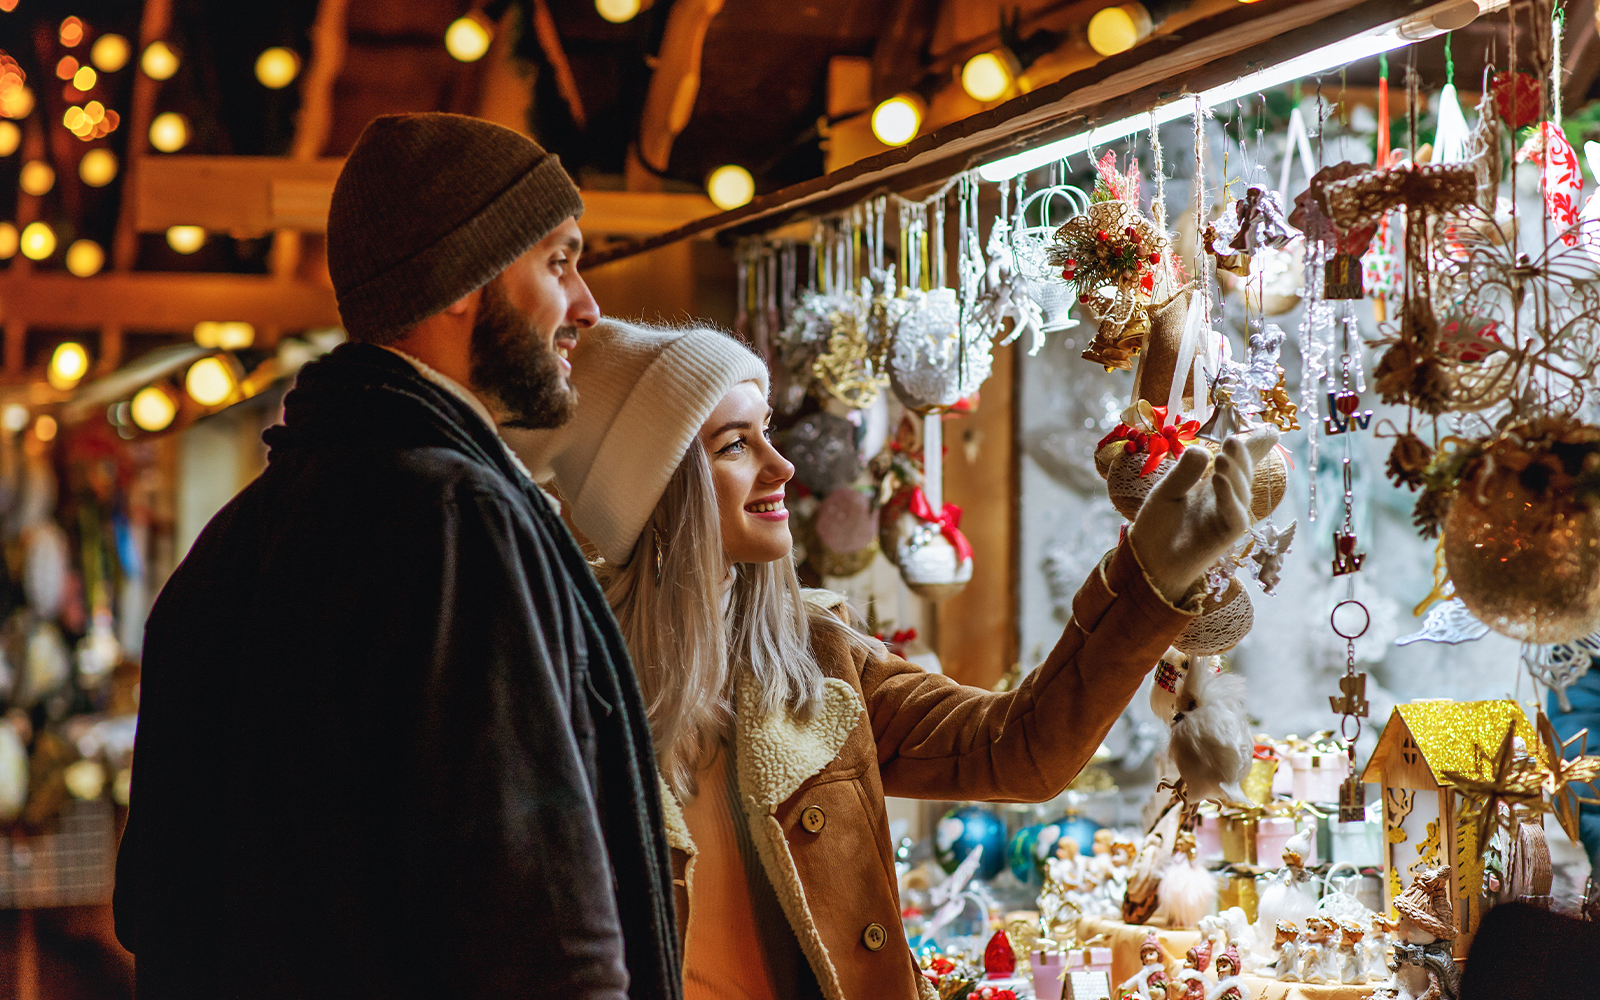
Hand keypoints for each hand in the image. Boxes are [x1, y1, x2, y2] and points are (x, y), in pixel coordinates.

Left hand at [1129, 426, 1279, 601]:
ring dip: (1234, 474)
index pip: (1237, 464)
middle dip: (1242, 456)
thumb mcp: (1167, 491)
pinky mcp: (1226, 536)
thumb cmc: (1158, 526)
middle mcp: (1226, 500)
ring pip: (1242, 493)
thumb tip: (1202, 449)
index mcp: (1214, 486)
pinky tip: (1218, 481)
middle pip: (1243, 475)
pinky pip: (1236, 516)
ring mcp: (1228, 518)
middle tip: (1233, 439)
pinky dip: (1229, 498)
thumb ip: (1184, 472)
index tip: (1270, 431)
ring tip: (1221, 457)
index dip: (1254, 448)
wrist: (1147, 560)